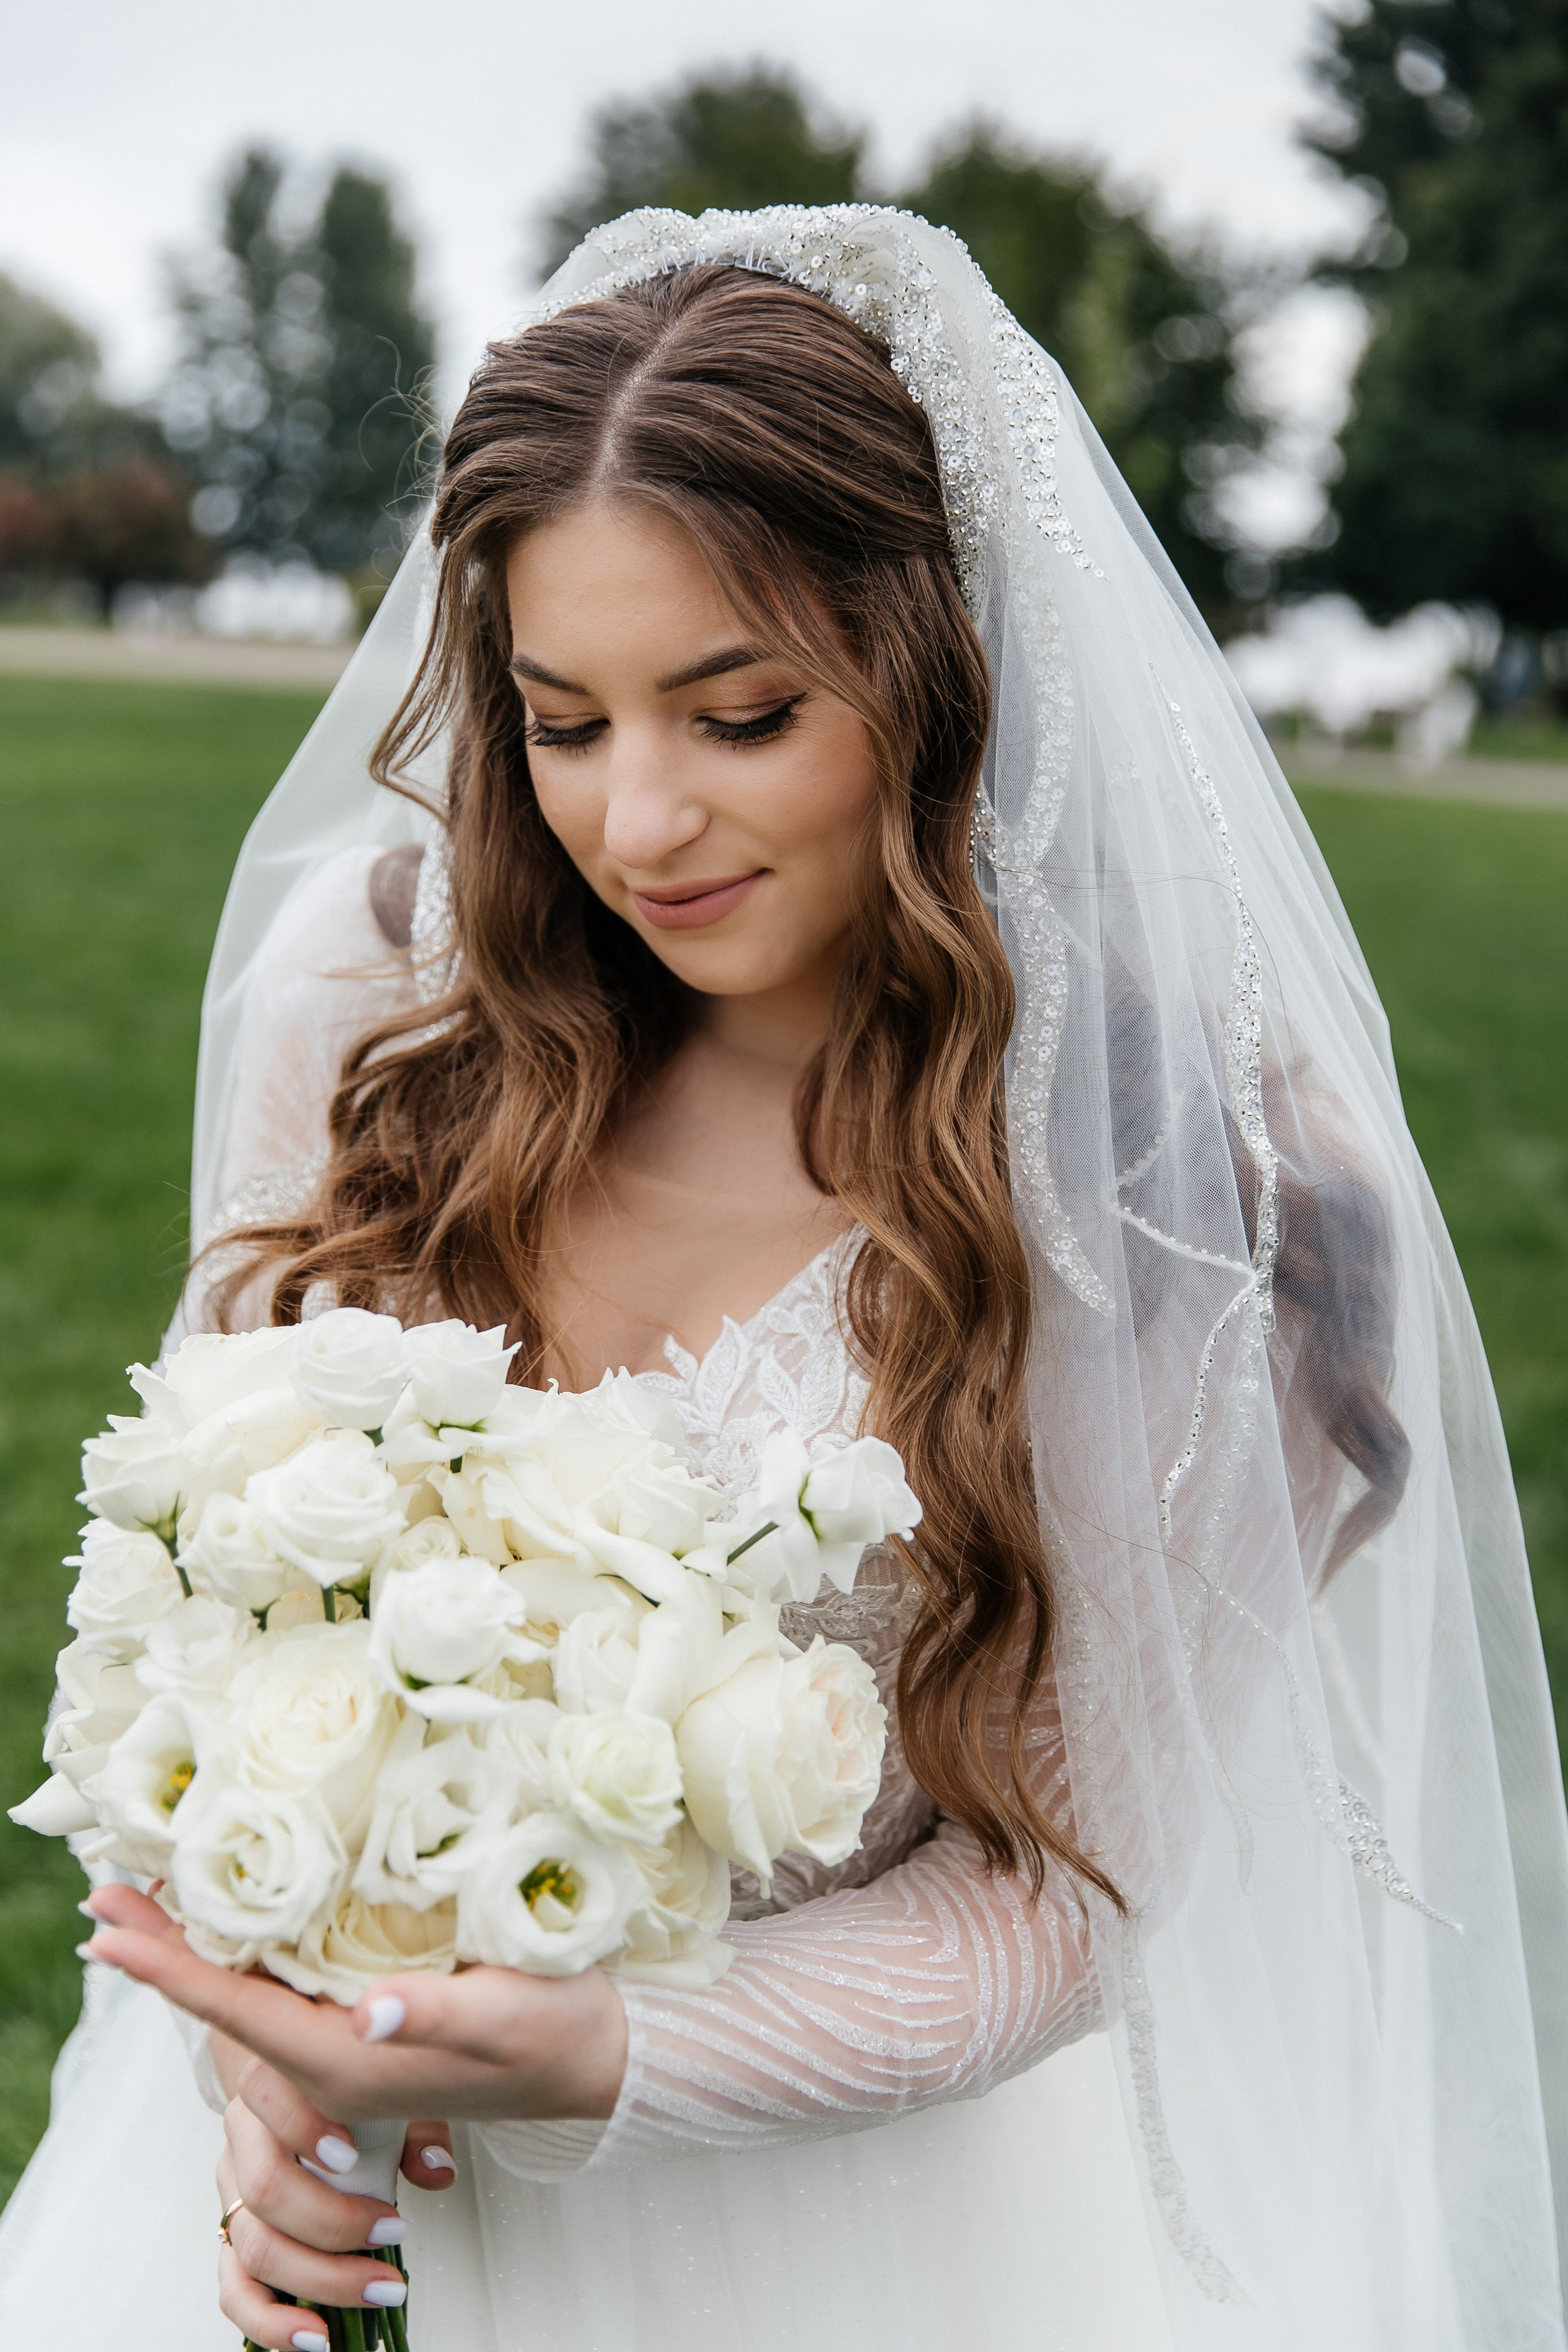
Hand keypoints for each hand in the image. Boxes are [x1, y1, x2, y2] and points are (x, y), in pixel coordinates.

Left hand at [80, 1883, 628, 2123]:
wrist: (597, 2060)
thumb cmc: (554, 2035)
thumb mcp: (504, 2016)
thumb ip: (433, 2014)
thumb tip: (367, 2009)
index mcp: (352, 2062)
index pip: (239, 2011)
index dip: (171, 1968)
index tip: (108, 1933)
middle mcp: (335, 2059)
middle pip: (228, 2000)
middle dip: (163, 1948)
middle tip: (103, 1893)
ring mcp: (350, 2044)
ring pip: (251, 1992)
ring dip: (196, 1945)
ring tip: (149, 1894)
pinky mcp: (370, 2021)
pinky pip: (283, 1986)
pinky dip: (243, 1947)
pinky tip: (233, 1914)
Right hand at [214, 2058, 453, 2350]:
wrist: (300, 2100)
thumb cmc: (349, 2099)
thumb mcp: (388, 2094)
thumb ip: (416, 2124)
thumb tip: (437, 2169)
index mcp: (271, 2089)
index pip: (268, 2098)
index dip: (304, 2128)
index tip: (350, 2157)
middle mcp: (244, 2143)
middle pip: (266, 2190)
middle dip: (334, 2223)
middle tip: (393, 2234)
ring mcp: (234, 2196)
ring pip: (254, 2247)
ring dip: (319, 2278)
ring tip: (377, 2289)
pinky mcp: (234, 2241)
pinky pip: (235, 2290)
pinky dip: (272, 2321)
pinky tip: (317, 2334)